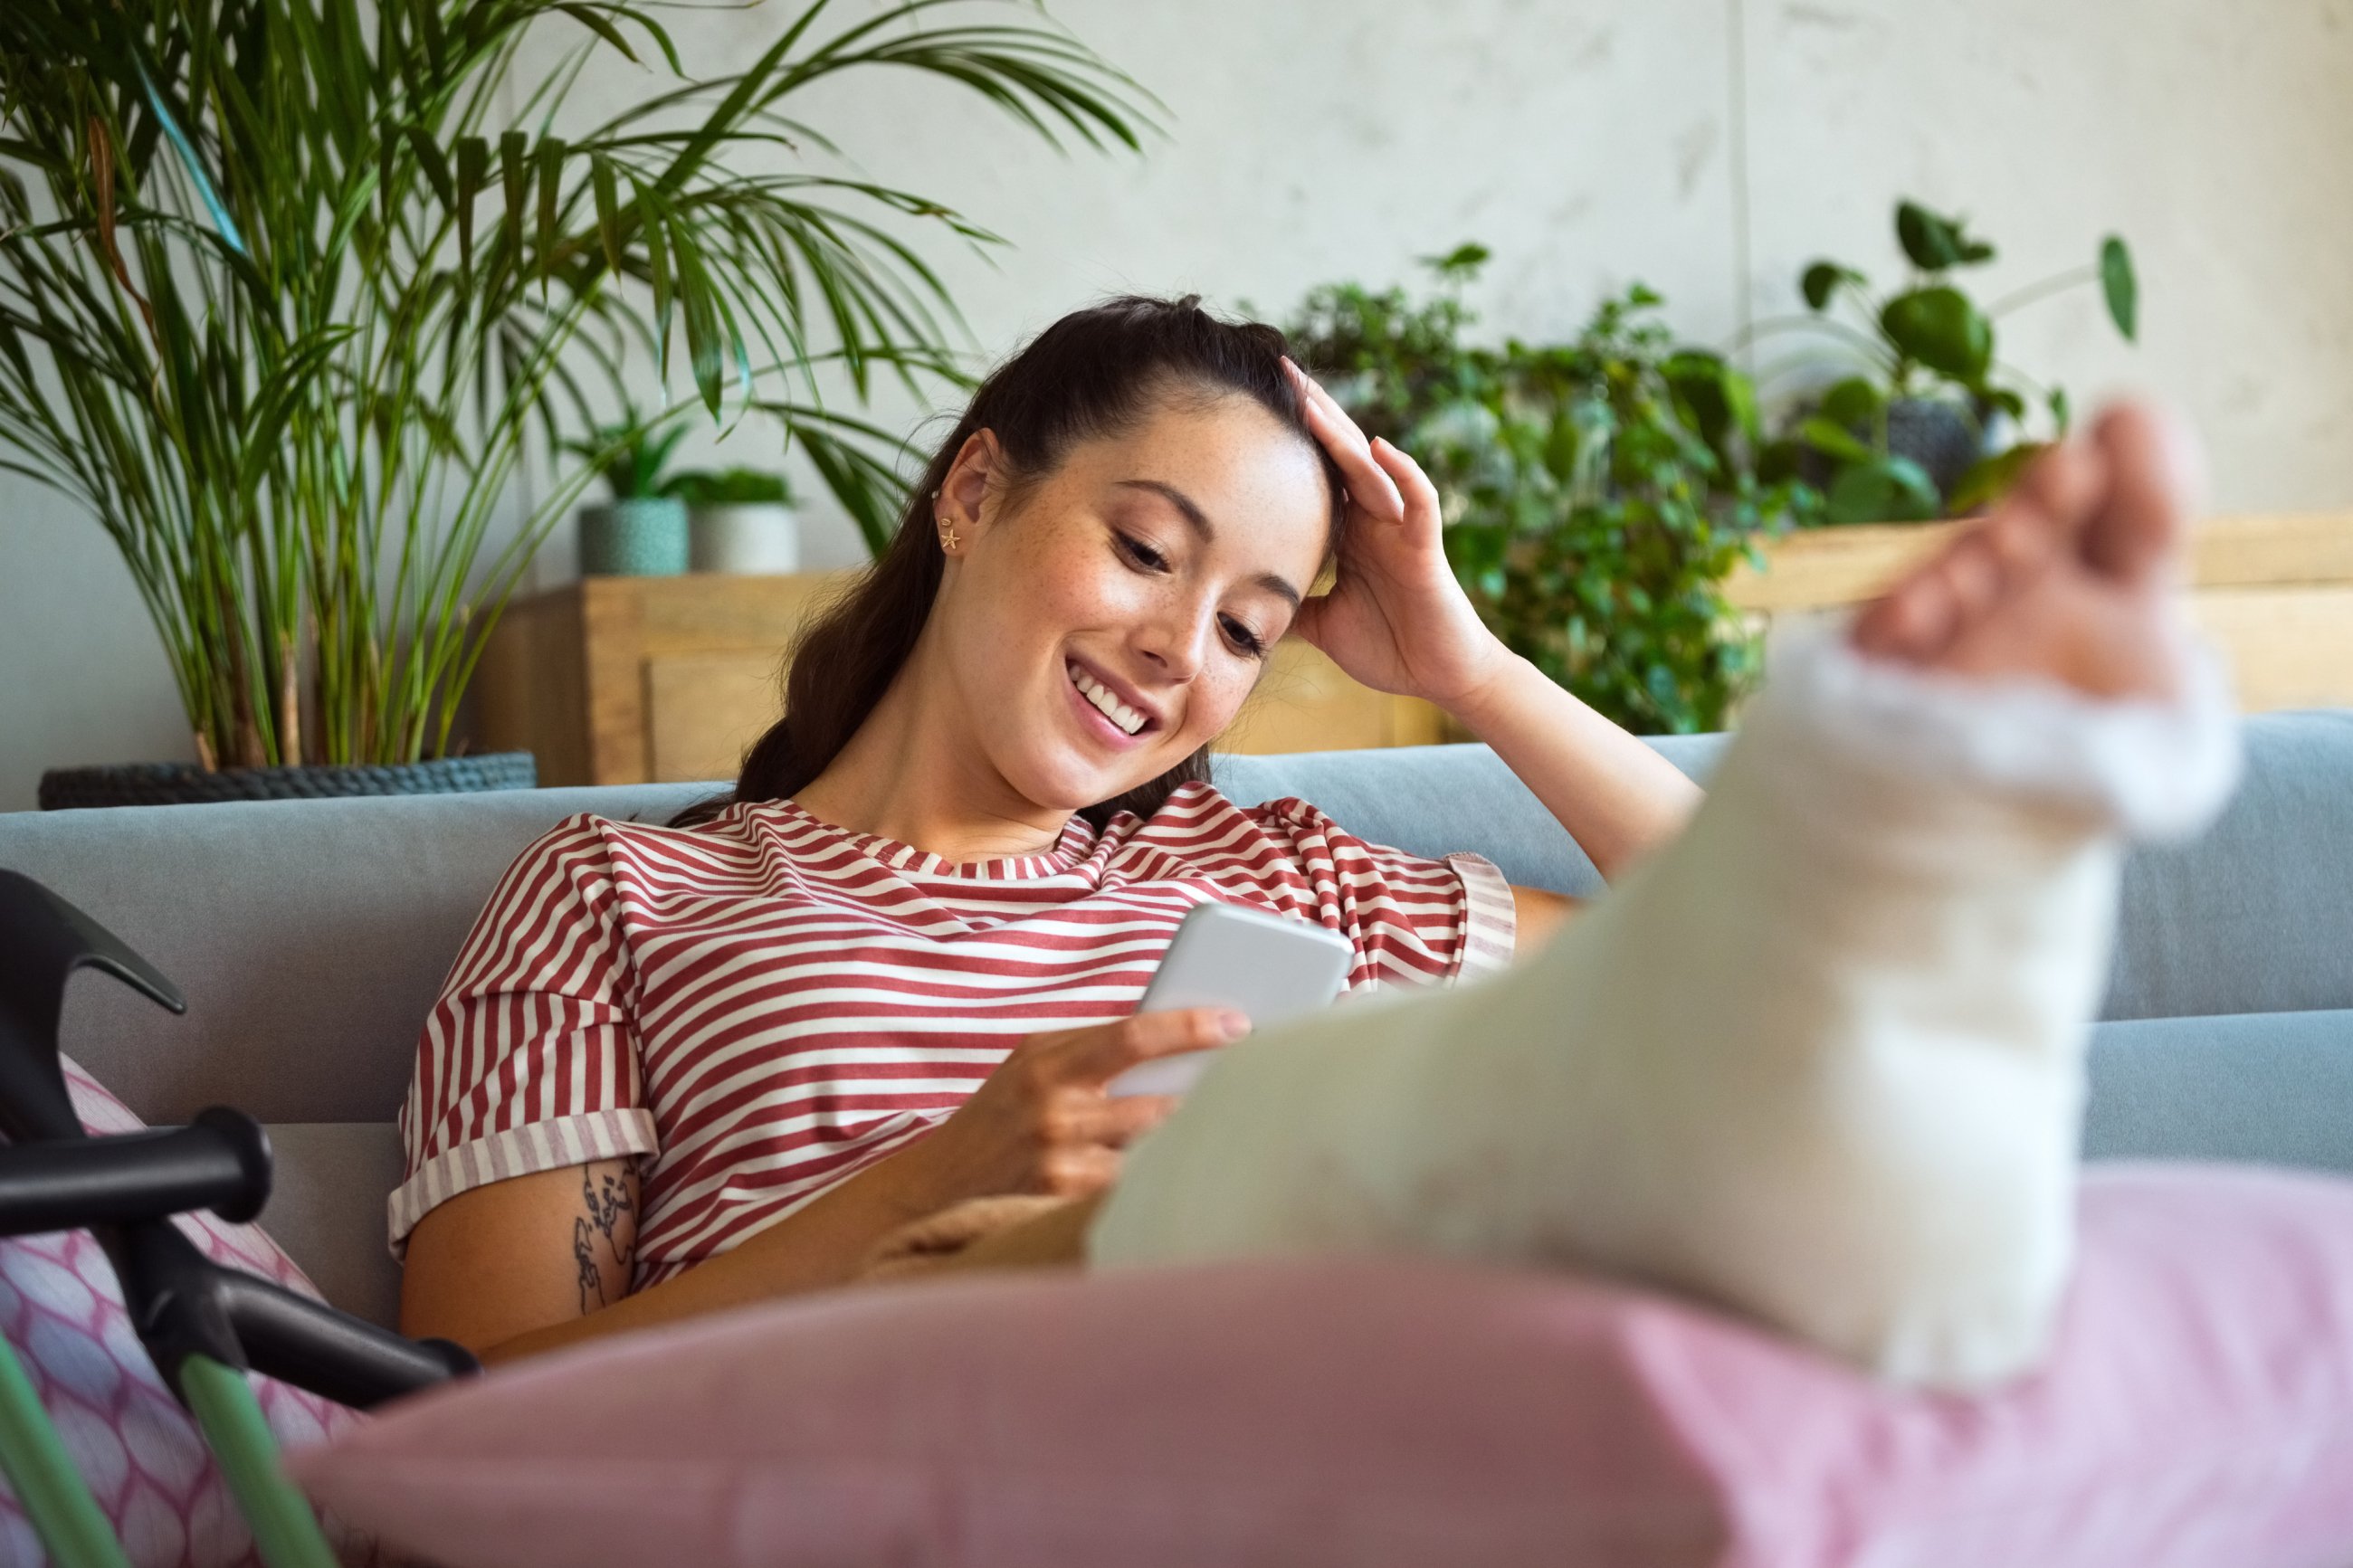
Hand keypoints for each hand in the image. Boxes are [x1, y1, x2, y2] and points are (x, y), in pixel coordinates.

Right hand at [904, 1008, 1249, 1204]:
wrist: (933, 1187)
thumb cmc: (1003, 1118)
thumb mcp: (1034, 1067)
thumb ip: (1095, 1053)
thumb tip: (1187, 1041)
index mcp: (1047, 1057)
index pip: (1133, 1034)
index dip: (1191, 1026)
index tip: (1239, 1024)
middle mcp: (1050, 1103)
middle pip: (1157, 1100)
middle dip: (1207, 1095)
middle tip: (1255, 1088)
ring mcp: (1057, 1154)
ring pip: (1152, 1146)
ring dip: (1186, 1139)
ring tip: (1225, 1129)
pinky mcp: (1060, 1197)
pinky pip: (1130, 1184)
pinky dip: (1155, 1176)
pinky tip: (1181, 1174)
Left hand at [1284, 360, 1509, 709]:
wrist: (1439, 677)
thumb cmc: (1390, 648)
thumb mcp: (1323, 626)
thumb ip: (1291, 608)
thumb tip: (1243, 608)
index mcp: (1349, 533)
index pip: (1315, 473)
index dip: (1290, 439)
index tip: (1253, 404)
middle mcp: (1373, 520)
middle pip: (1340, 454)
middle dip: (1312, 412)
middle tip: (1278, 368)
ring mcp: (1400, 528)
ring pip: (1370, 468)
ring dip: (1340, 433)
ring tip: (1309, 397)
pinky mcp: (1426, 546)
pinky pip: (1418, 499)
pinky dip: (1402, 471)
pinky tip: (1380, 446)